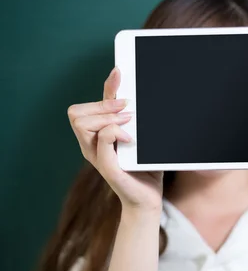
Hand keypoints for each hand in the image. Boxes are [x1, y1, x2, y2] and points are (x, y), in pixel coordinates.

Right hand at [67, 67, 163, 210]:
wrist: (148, 198)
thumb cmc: (145, 167)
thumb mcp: (139, 136)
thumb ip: (132, 117)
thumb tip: (133, 91)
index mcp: (96, 137)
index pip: (84, 107)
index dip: (103, 88)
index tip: (120, 73)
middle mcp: (91, 146)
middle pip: (77, 113)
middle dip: (104, 105)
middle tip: (128, 111)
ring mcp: (97, 157)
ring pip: (83, 123)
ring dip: (107, 118)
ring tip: (128, 125)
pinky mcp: (107, 168)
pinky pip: (101, 140)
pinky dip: (114, 133)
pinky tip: (130, 139)